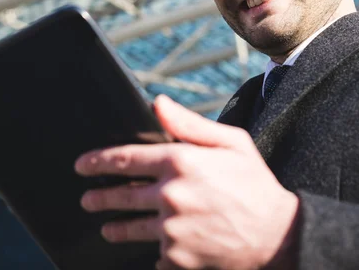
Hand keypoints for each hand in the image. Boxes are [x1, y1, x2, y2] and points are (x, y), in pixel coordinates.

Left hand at [75, 95, 298, 269]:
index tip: (82, 166)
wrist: (277, 234)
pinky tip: (161, 246)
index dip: (97, 162)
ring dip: (114, 228)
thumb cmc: (254, 184)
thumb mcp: (230, 142)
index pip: (124, 159)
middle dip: (98, 198)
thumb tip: (157, 103)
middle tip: (88, 200)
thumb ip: (189, 123)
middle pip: (119, 197)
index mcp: (180, 162)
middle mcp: (170, 195)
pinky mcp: (177, 258)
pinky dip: (156, 250)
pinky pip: (155, 254)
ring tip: (107, 228)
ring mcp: (171, 230)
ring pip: (130, 228)